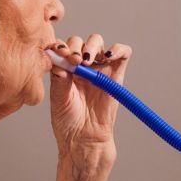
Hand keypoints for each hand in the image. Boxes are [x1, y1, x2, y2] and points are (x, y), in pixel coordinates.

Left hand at [48, 34, 130, 163]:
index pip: (62, 46)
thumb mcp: (58, 98)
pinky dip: (118, 48)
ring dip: (91, 46)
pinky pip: (123, 53)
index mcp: (64, 68)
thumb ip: (59, 78)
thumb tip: (58, 57)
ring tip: (86, 60)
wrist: (84, 138)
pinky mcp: (116, 74)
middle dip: (75, 46)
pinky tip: (108, 54)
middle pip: (79, 41)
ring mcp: (99, 68)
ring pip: (98, 43)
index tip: (57, 53)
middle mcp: (81, 65)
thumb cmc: (68, 121)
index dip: (59, 46)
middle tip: (73, 59)